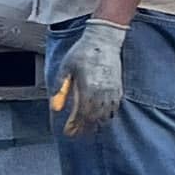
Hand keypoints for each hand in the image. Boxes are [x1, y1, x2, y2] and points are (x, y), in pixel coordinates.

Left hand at [48, 20, 126, 136]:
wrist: (104, 40)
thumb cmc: (82, 53)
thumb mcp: (65, 68)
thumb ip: (60, 88)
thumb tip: (55, 107)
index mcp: (88, 87)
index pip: (82, 113)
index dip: (75, 125)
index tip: (68, 132)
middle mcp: (102, 91)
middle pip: (93, 117)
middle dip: (83, 127)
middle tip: (75, 133)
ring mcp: (112, 90)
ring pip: (105, 114)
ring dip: (95, 123)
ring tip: (86, 128)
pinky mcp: (118, 87)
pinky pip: (114, 107)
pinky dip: (107, 115)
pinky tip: (100, 118)